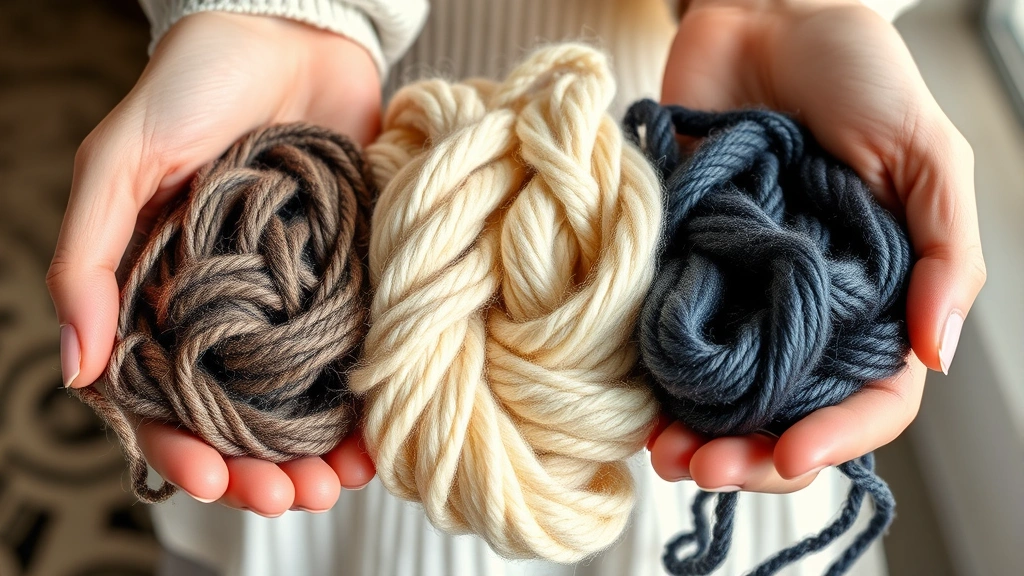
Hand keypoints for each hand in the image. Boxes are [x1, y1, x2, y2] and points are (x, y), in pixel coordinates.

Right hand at [47, 12, 379, 514]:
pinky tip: (378, 430)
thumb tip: (76, 367)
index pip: (162, 394)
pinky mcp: (349, 275)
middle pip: (238, 411)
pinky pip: (354, 349)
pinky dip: (364, 396)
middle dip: (259, 465)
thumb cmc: (194, 85)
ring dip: (315, 448)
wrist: (291, 32)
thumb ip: (87, 256)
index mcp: (161, 291)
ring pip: (298, 395)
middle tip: (290, 499)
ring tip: (337, 483)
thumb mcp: (120, 159)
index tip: (210, 480)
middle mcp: (228, 306)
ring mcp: (292, 295)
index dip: (180, 445)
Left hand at [649, 0, 983, 491]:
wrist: (762, 17)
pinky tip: (631, 402)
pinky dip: (649, 379)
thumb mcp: (925, 153)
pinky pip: (665, 337)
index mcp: (874, 296)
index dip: (837, 438)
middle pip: (786, 413)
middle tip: (704, 468)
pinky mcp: (680, 265)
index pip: (871, 396)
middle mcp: (804, 309)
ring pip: (720, 393)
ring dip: (693, 434)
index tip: (789, 454)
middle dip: (749, 456)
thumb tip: (934, 352)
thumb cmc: (856, 76)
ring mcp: (738, 293)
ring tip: (662, 452)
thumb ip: (945, 252)